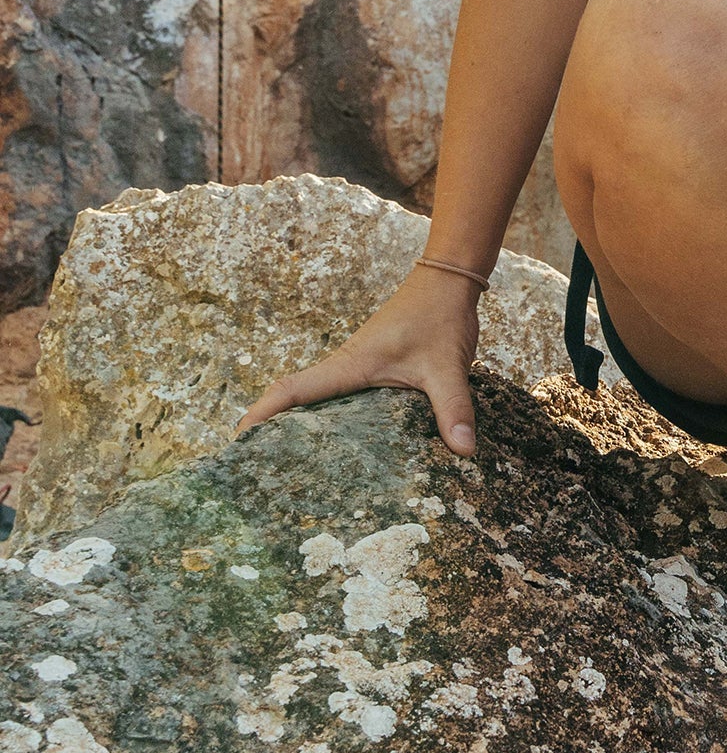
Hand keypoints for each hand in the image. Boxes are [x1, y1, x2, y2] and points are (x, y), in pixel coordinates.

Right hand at [236, 263, 484, 455]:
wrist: (449, 282)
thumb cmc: (439, 316)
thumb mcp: (447, 367)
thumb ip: (453, 408)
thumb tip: (463, 451)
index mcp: (350, 365)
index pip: (293, 390)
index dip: (262, 413)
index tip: (237, 439)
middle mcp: (345, 367)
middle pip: (295, 400)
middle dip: (271, 430)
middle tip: (254, 470)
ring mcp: (357, 368)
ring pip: (317, 400)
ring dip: (299, 426)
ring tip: (286, 468)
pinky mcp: (372, 370)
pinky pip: (340, 399)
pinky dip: (331, 420)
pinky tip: (341, 449)